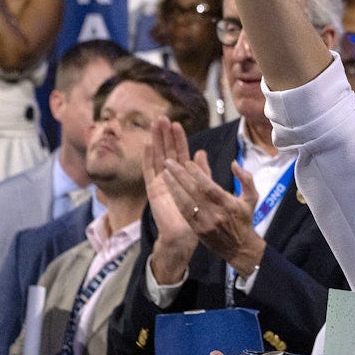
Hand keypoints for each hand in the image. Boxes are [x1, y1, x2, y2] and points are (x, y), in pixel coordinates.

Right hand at [146, 117, 198, 283]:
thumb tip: (200, 152)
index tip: (177, 124)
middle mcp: (170, 178)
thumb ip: (203, 172)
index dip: (178, 139)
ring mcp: (161, 183)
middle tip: (162, 117)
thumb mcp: (205, 191)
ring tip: (155, 125)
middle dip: (164, 135)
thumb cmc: (197, 217)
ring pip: (158, 157)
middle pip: (167, 152)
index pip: (180, 154)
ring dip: (156, 141)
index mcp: (183, 178)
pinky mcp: (153, 190)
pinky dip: (148, 158)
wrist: (185, 236)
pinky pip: (150, 171)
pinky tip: (148, 144)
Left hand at [162, 152, 265, 275]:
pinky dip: (176, 199)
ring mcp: (205, 223)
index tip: (187, 162)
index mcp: (229, 204)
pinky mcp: (197, 230)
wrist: (239, 247)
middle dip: (180, 176)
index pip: (210, 187)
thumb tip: (234, 163)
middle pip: (194, 192)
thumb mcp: (252, 198)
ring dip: (174, 186)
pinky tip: (170, 189)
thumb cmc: (244, 219)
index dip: (198, 174)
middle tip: (169, 162)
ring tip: (165, 173)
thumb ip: (246, 179)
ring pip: (186, 202)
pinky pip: (184, 212)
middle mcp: (215, 213)